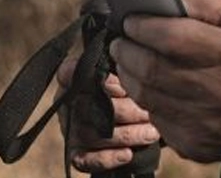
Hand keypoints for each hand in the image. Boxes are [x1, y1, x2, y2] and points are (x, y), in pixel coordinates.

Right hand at [56, 54, 161, 173]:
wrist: (135, 116)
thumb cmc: (130, 86)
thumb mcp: (127, 69)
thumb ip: (125, 63)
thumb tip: (135, 58)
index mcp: (75, 76)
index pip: (71, 73)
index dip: (97, 81)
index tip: (122, 87)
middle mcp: (68, 101)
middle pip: (91, 107)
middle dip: (126, 111)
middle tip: (150, 112)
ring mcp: (70, 128)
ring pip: (93, 134)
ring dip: (127, 135)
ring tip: (152, 132)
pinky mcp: (76, 153)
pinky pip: (85, 161)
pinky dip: (107, 158)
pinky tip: (129, 154)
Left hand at [110, 0, 220, 164]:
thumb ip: (207, 1)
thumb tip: (166, 0)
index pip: (175, 38)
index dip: (145, 27)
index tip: (131, 19)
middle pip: (153, 69)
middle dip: (128, 49)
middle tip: (122, 38)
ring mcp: (207, 124)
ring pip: (147, 96)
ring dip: (130, 73)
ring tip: (130, 57)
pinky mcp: (195, 145)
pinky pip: (156, 118)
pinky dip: (148, 99)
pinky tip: (154, 85)